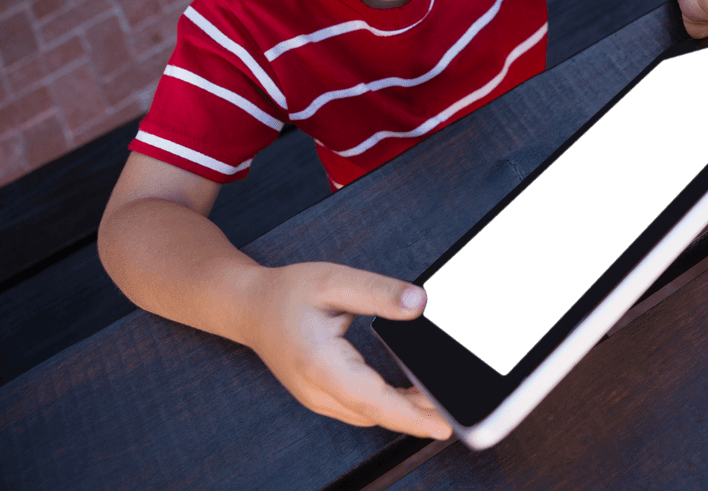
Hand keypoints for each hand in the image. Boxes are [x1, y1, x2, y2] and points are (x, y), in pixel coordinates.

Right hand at [243, 262, 451, 439]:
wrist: (249, 308)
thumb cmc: (287, 293)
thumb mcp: (334, 280)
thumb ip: (378, 292)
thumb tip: (419, 303)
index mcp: (320, 363)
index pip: (372, 399)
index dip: (410, 416)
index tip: (442, 425)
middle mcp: (317, 390)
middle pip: (376, 413)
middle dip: (418, 415)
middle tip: (458, 409)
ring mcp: (317, 399)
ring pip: (370, 415)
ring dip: (405, 411)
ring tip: (440, 397)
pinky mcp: (321, 397)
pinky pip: (362, 410)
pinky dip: (389, 406)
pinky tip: (412, 395)